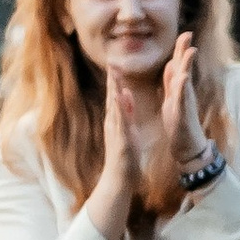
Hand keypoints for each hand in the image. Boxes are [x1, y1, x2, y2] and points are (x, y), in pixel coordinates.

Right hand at [87, 72, 139, 239]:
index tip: (116, 63)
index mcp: (116, 120)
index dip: (116, 79)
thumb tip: (125, 93)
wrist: (119, 178)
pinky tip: (120, 98)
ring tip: (115, 73)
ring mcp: (115, 131)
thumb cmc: (125, 155)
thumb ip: (126, 111)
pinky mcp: (121, 139)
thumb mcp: (128, 128)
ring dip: (114, 90)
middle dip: (113, 79)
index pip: (116, 96)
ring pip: (114, 107)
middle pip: (112, 97)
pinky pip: (120, 121)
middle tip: (112, 61)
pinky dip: (120, 108)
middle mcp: (113, 123)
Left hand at [161, 32, 208, 168]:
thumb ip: (172, 82)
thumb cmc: (179, 123)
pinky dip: (182, 88)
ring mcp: (185, 102)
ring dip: (187, 66)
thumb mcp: (172, 98)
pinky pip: (182, 99)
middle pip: (184, 68)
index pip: (178, 65)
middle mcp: (184, 93)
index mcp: (178, 88)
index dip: (180, 50)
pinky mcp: (183, 113)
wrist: (186, 146)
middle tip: (188, 33)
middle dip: (185, 51)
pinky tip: (183, 78)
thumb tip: (172, 65)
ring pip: (186, 81)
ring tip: (189, 51)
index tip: (183, 33)